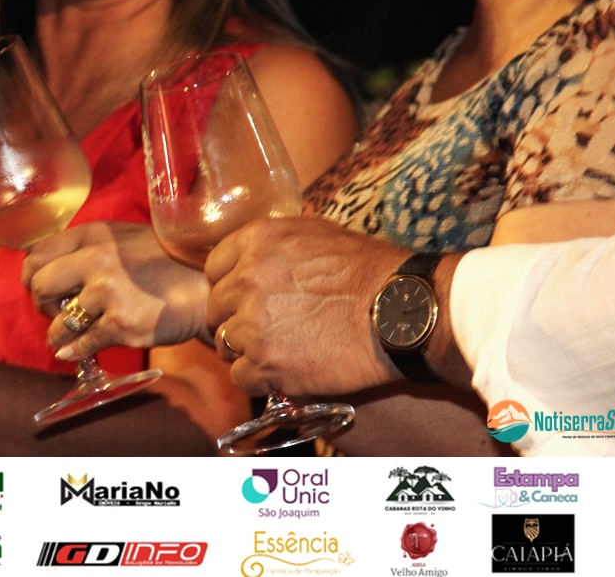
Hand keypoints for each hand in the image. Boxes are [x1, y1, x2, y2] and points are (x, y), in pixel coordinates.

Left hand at [21, 221, 209, 359]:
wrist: (206, 285)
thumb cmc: (164, 262)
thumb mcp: (121, 240)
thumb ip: (86, 249)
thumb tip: (50, 271)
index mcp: (93, 235)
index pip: (36, 255)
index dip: (32, 277)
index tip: (44, 289)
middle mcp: (95, 259)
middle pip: (39, 285)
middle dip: (41, 305)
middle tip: (56, 312)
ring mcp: (108, 293)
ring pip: (57, 323)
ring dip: (57, 336)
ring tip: (67, 337)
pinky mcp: (121, 323)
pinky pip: (81, 345)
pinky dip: (74, 352)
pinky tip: (76, 352)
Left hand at [204, 215, 406, 396]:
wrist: (400, 313)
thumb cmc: (370, 272)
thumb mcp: (319, 234)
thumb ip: (277, 244)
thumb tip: (256, 254)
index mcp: (257, 241)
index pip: (214, 268)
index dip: (228, 285)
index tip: (243, 297)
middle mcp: (246, 279)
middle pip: (215, 308)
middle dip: (234, 320)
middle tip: (263, 330)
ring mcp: (252, 323)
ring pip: (224, 344)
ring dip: (245, 351)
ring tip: (277, 352)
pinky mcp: (265, 363)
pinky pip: (240, 377)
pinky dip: (258, 380)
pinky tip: (282, 374)